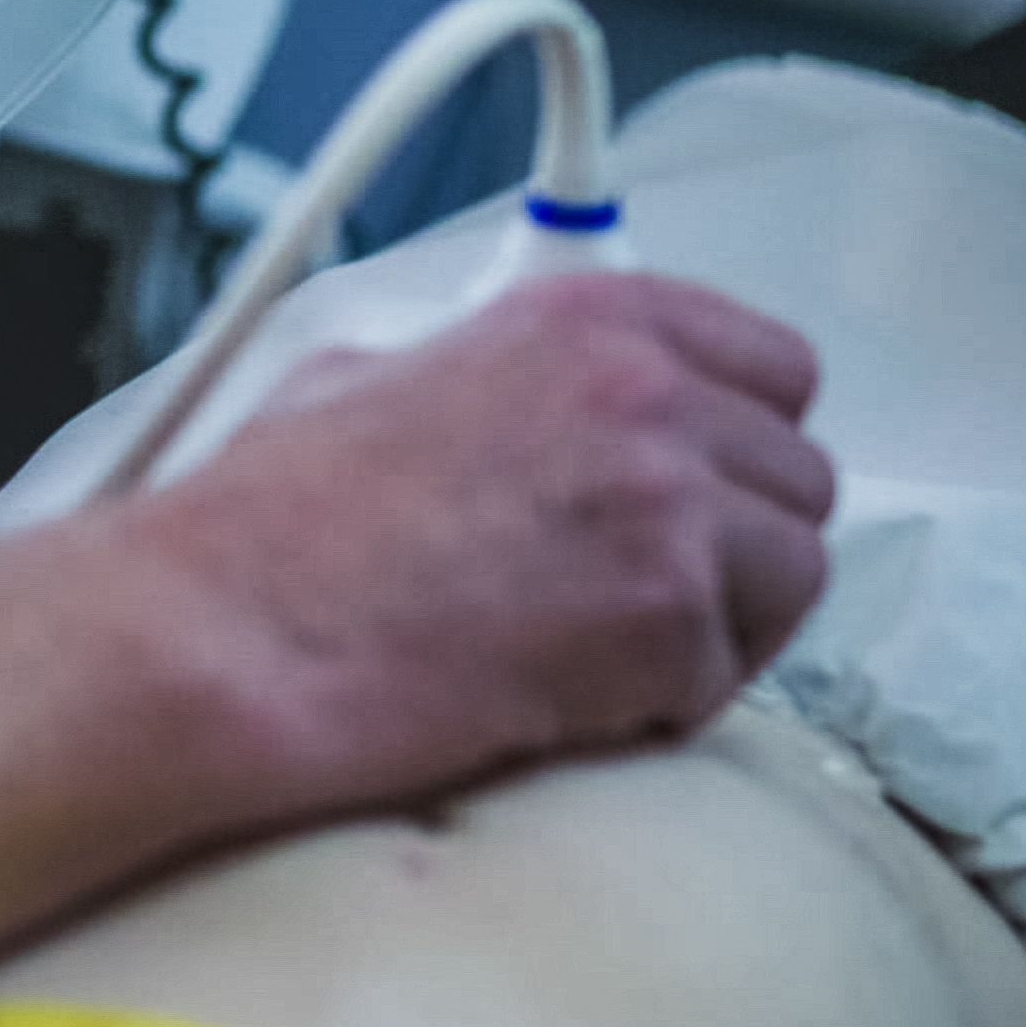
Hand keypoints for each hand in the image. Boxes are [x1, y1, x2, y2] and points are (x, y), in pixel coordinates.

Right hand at [96, 271, 834, 818]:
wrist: (226, 634)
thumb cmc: (260, 527)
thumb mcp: (363, 376)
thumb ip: (479, 369)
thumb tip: (507, 400)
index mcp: (581, 319)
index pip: (773, 365)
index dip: (737, 439)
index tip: (701, 483)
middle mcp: (644, 393)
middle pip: (798, 475)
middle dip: (732, 543)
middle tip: (633, 590)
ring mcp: (666, 505)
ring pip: (790, 577)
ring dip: (713, 626)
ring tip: (595, 653)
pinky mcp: (666, 620)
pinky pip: (726, 680)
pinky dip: (657, 706)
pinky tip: (554, 697)